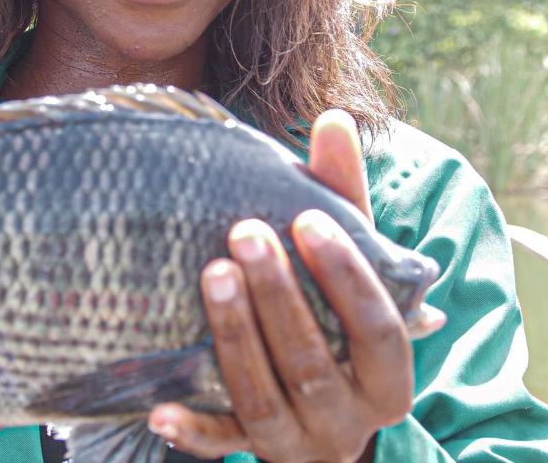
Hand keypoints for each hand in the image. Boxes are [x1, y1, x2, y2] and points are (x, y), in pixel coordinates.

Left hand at [148, 110, 441, 462]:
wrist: (321, 420)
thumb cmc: (334, 321)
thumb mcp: (345, 268)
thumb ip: (343, 202)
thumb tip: (334, 118)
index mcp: (389, 376)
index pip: (378, 328)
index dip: (346, 275)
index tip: (307, 220)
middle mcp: (351, 419)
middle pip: (314, 361)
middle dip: (279, 296)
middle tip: (243, 232)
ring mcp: (300, 442)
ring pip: (265, 399)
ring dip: (236, 337)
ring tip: (210, 274)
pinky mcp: (253, 452)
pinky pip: (220, 446)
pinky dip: (192, 431)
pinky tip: (159, 406)